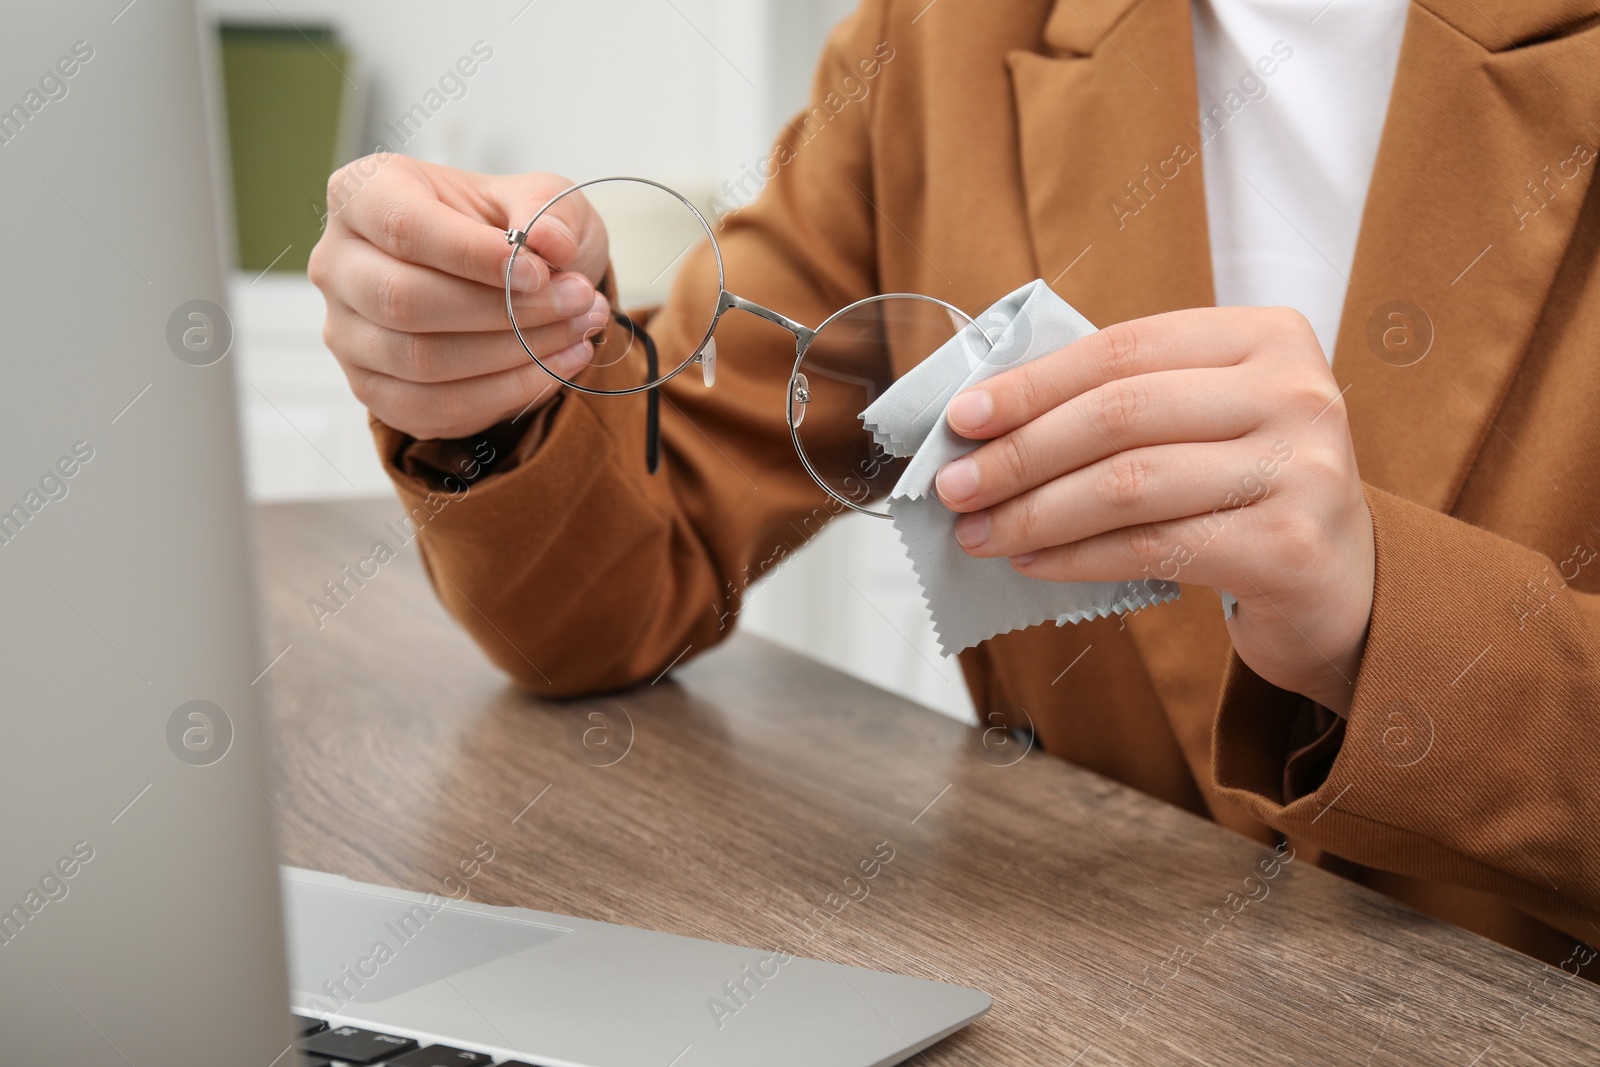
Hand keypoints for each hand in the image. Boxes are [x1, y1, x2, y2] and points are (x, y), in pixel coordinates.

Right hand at [308, 154, 611, 439]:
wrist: (509, 282)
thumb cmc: (510, 231)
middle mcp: (338, 264)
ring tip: (579, 331)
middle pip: (405, 302)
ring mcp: (347, 333)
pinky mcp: (373, 390)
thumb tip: (549, 242)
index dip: (474, 256)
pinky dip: (506, 394)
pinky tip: (555, 367)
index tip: (541, 272)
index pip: (405, 228)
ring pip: (421, 362)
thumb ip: (547, 209)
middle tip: (578, 303)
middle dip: (505, 312)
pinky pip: (435, 408)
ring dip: (515, 355)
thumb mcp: (540, 198)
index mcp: (364, 194)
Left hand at [934, 307, 1374, 714]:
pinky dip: (1077, 556)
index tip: (963, 418)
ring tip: (980, 532)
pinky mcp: (1291, 546)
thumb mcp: (1204, 420)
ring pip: (1129, 484)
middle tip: (955, 486)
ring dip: (1034, 512)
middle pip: (1119, 415)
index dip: (1032, 383)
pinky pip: (1152, 547)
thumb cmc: (1249, 490)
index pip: (1122, 350)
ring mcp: (1301, 469)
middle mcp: (1295, 392)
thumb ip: (1122, 402)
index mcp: (1266, 336)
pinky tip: (1033, 562)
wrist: (1344, 582)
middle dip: (1019, 453)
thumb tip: (988, 420)